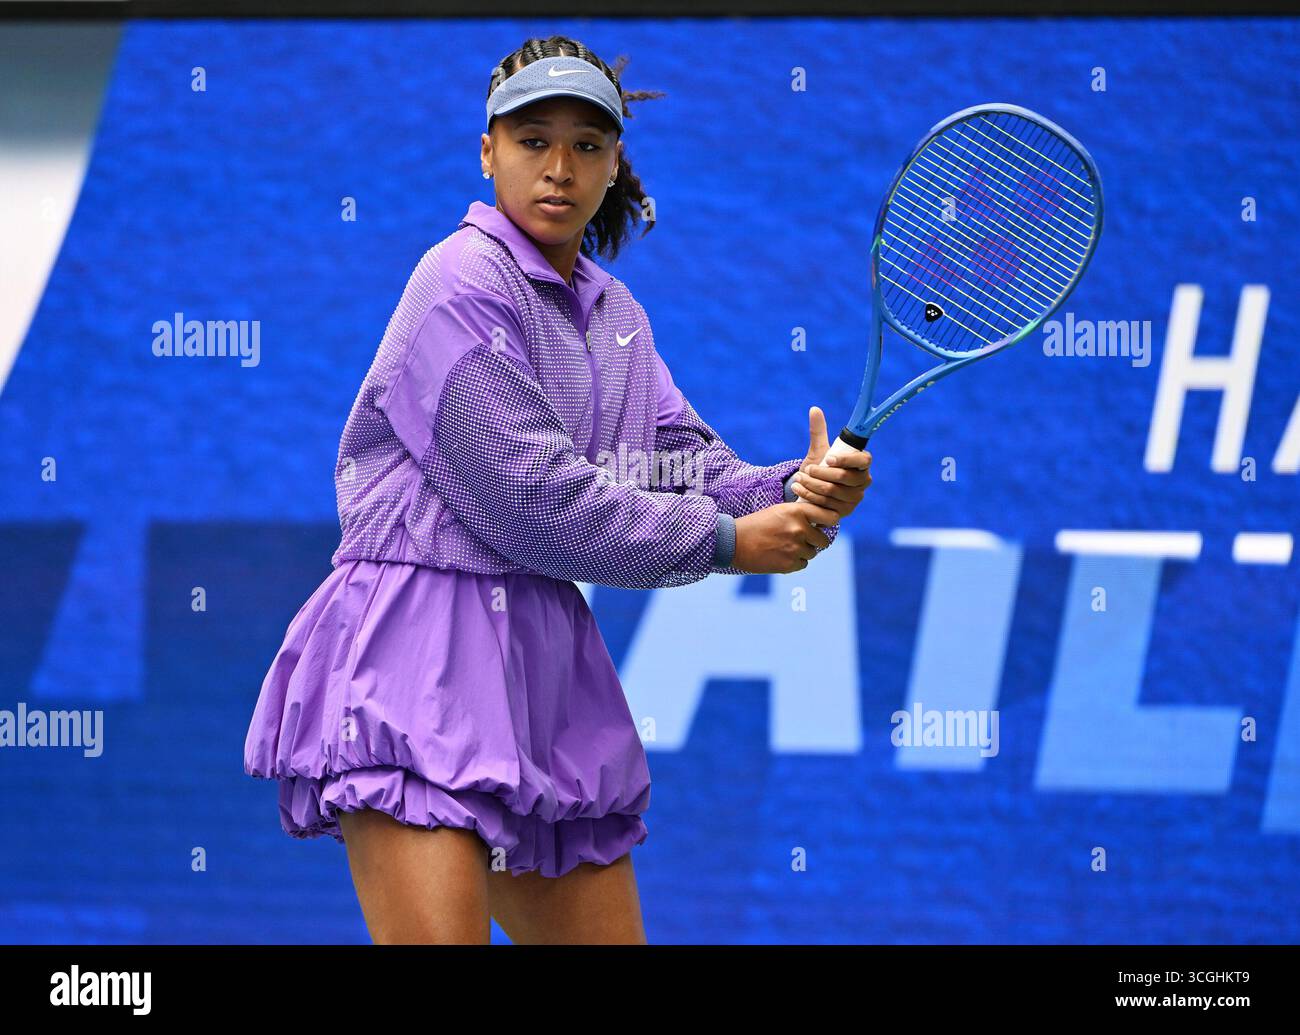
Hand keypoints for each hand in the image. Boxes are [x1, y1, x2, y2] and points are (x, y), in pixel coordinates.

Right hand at [732, 503, 833, 573]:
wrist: (734, 542)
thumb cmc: (756, 524)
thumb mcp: (779, 510)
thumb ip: (801, 514)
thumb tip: (823, 522)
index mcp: (797, 511)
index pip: (830, 517)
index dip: (829, 522)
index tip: (824, 524)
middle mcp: (799, 529)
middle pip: (823, 540)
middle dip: (814, 541)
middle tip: (798, 539)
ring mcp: (795, 547)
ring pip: (812, 553)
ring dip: (803, 552)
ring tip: (783, 547)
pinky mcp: (790, 564)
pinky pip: (803, 564)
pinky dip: (794, 562)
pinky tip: (779, 555)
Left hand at [790, 406, 872, 522]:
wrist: (812, 491)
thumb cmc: (820, 467)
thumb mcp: (818, 451)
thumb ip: (818, 432)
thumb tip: (814, 409)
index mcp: (862, 464)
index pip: (863, 460)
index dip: (846, 460)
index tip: (828, 458)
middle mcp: (863, 482)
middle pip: (844, 478)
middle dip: (821, 473)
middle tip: (806, 468)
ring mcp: (854, 499)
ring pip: (831, 491)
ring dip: (811, 484)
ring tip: (798, 478)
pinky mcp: (844, 513)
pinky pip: (825, 504)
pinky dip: (808, 495)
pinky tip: (798, 489)